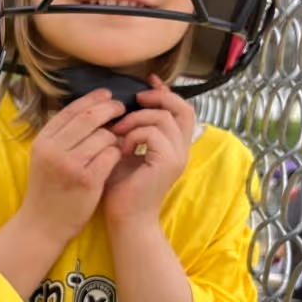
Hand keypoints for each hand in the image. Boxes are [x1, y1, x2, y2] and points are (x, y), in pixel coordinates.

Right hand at [19, 89, 123, 249]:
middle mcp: (53, 150)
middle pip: (88, 118)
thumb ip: (60, 136)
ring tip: (118, 140)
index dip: (91, 99)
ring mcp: (70, 165)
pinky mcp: (87, 180)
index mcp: (42, 142)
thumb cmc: (47, 191)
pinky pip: (111, 155)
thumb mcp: (43, 159)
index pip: (70, 111)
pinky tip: (117, 156)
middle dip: (109, 109)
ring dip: (115, 136)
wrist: (42, 225)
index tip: (107, 95)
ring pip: (103, 136)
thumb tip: (87, 110)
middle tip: (121, 108)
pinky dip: (117, 153)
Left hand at [103, 77, 194, 224]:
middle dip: (157, 98)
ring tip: (119, 133)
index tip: (146, 82)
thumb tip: (119, 105)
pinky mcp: (167, 163)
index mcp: (173, 146)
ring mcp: (177, 157)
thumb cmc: (120, 189)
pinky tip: (121, 149)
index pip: (180, 110)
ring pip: (164, 118)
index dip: (165, 92)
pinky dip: (134, 135)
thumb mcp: (124, 151)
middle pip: (182, 108)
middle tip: (135, 99)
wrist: (124, 219)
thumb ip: (129, 130)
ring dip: (137, 119)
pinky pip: (154, 133)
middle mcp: (181, 150)